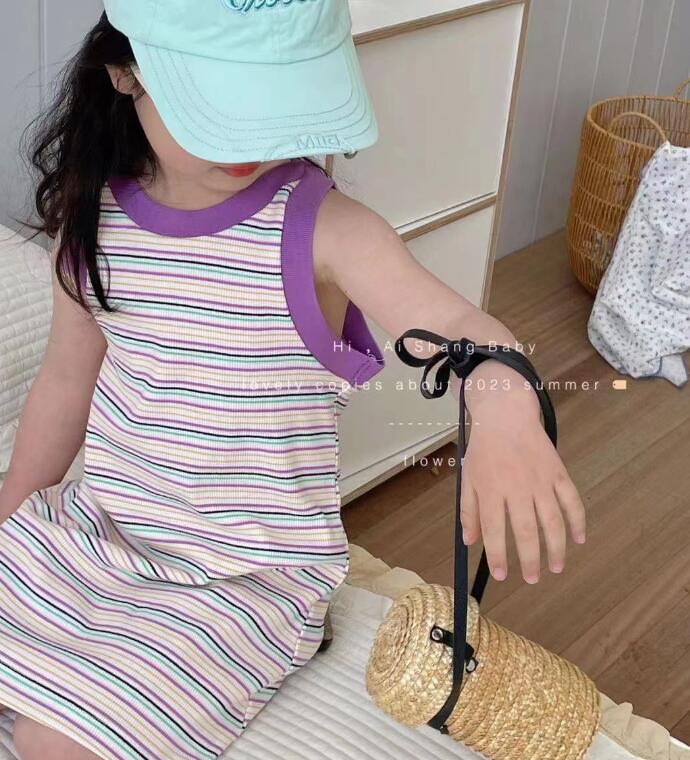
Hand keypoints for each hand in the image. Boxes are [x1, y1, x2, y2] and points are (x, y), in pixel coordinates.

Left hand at [459, 373, 585, 583]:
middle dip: (530, 560)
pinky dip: (578, 522)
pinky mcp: (558, 473)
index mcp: (491, 490)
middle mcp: (517, 488)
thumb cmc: (484, 450)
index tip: (502, 575)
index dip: (499, 556)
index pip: (495, 531)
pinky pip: (572, 501)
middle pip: (527, 531)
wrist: (506, 416)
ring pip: (553, 521)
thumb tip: (470, 542)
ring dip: (557, 548)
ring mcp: (540, 481)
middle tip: (531, 579)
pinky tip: (579, 540)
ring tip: (556, 568)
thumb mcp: (468, 479)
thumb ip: (469, 512)